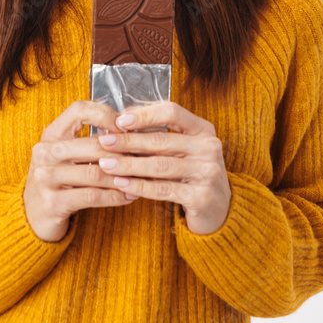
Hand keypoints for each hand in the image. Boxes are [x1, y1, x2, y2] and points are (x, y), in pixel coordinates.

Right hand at [23, 99, 139, 242]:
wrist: (33, 214)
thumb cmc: (58, 179)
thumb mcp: (66, 154)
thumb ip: (89, 139)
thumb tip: (128, 128)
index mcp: (51, 134)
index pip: (79, 110)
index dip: (105, 114)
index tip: (125, 126)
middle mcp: (44, 152)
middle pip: (93, 144)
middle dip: (123, 151)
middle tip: (144, 155)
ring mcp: (45, 178)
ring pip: (95, 173)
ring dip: (123, 176)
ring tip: (142, 177)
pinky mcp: (52, 203)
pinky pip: (92, 197)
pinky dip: (115, 196)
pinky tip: (129, 195)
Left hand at [96, 101, 230, 235]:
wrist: (218, 210)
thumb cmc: (192, 174)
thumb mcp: (183, 149)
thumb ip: (160, 134)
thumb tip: (122, 122)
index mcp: (203, 129)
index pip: (172, 112)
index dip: (144, 114)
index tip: (120, 120)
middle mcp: (209, 147)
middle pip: (161, 140)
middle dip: (128, 141)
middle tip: (104, 142)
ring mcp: (207, 172)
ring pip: (160, 165)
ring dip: (129, 164)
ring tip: (106, 164)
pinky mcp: (201, 196)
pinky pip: (163, 189)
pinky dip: (139, 186)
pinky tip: (121, 183)